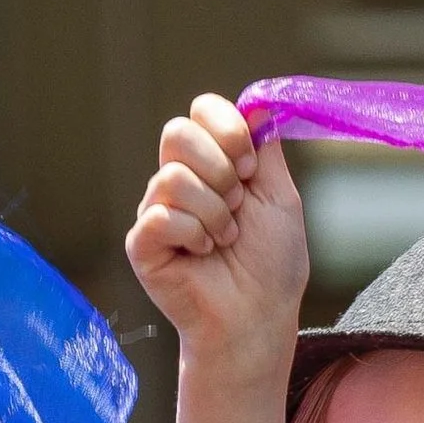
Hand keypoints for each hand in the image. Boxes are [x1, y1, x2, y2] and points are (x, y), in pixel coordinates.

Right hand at [129, 95, 309, 372]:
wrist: (258, 320)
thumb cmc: (271, 267)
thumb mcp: (280, 197)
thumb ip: (265, 148)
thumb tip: (258, 102)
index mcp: (211, 162)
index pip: (202, 110)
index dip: (228, 132)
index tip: (250, 169)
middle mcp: (179, 180)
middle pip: (178, 133)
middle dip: (220, 172)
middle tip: (238, 209)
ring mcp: (157, 210)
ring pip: (173, 177)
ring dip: (214, 213)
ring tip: (225, 241)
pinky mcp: (143, 243)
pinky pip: (161, 216)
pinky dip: (193, 236)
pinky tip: (203, 256)